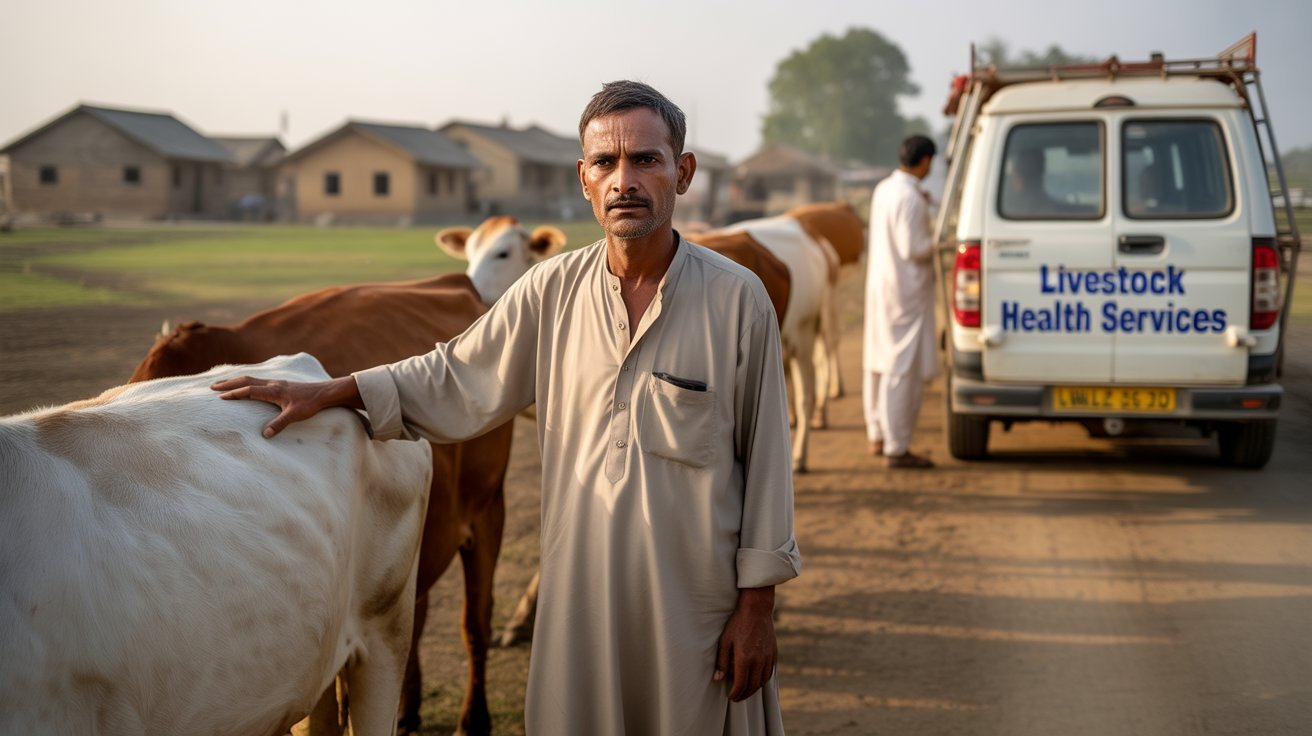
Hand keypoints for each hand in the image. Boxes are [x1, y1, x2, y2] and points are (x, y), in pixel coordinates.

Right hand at [211, 375, 359, 437]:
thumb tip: (264, 435)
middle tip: (212, 387)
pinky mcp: (281, 384)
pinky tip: (246, 385)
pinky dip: (247, 381)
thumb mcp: (295, 415)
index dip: (234, 394)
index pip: (249, 391)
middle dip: (229, 384)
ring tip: (223, 384)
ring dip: (236, 381)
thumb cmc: (311, 403)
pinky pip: (259, 380)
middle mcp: (273, 384)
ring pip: (252, 379)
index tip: (219, 398)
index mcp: (273, 390)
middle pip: (246, 381)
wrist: (325, 392)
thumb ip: (279, 424)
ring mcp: (277, 382)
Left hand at [713, 586, 776, 701]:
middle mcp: (758, 661)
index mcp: (745, 658)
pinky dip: (762, 680)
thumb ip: (722, 662)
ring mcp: (768, 658)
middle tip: (736, 697)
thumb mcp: (725, 641)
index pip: (740, 684)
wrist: (756, 610)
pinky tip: (756, 680)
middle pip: (752, 686)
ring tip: (745, 691)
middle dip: (743, 695)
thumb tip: (718, 679)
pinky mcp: (773, 653)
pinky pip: (769, 673)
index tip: (729, 696)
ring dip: (753, 689)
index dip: (735, 693)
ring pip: (762, 681)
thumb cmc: (737, 624)